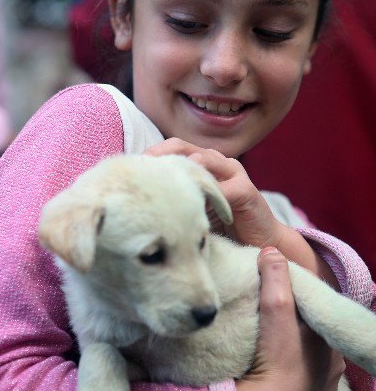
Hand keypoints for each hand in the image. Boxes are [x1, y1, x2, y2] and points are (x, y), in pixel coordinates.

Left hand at [145, 138, 337, 284]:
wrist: (260, 243)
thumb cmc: (220, 228)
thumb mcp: (191, 210)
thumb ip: (174, 199)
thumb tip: (136, 201)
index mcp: (202, 163)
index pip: (172, 149)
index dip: (151, 155)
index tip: (129, 168)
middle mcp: (217, 163)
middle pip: (183, 147)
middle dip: (160, 154)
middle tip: (141, 167)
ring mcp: (233, 173)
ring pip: (204, 160)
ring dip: (182, 167)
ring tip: (162, 176)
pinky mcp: (247, 190)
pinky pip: (225, 187)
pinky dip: (208, 192)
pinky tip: (193, 203)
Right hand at [236, 248, 344, 390]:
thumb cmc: (275, 356)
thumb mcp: (274, 306)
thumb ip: (274, 274)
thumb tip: (271, 250)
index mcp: (332, 338)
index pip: (315, 309)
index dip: (296, 297)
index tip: (274, 291)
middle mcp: (334, 364)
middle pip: (311, 332)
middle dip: (294, 322)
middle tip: (267, 315)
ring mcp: (322, 386)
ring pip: (306, 355)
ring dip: (290, 345)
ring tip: (267, 338)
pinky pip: (299, 378)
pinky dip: (288, 368)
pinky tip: (272, 363)